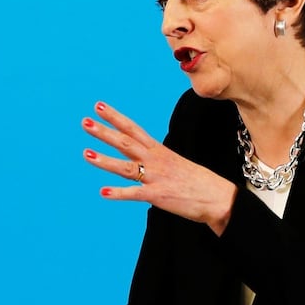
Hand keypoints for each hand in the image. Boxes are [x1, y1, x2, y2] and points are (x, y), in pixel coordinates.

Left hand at [82, 101, 237, 235]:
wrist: (220, 199)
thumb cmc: (197, 182)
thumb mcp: (174, 163)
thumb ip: (154, 160)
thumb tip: (140, 159)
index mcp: (159, 151)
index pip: (133, 129)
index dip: (115, 117)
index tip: (98, 106)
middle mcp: (156, 160)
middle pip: (126, 143)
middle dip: (104, 132)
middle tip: (85, 122)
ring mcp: (156, 177)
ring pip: (126, 167)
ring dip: (105, 160)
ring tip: (86, 154)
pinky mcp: (158, 195)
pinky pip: (135, 194)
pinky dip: (119, 193)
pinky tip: (103, 192)